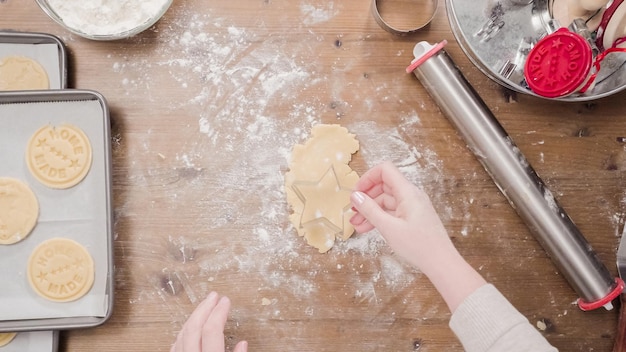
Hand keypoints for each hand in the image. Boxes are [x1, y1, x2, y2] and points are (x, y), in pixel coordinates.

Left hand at [171, 292, 247, 351]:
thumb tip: (242, 344)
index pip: (212, 330)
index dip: (219, 312)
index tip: (225, 301)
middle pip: (194, 327)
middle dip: (205, 308)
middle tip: (214, 296)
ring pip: (183, 333)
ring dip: (194, 317)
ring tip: (203, 307)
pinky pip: (176, 344)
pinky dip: (184, 332)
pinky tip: (190, 327)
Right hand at [349, 162, 485, 311]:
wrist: (441, 263)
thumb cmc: (419, 246)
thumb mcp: (389, 228)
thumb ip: (370, 210)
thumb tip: (355, 196)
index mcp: (408, 192)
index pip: (385, 170)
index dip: (367, 178)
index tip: (356, 193)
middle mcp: (411, 195)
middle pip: (383, 186)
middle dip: (366, 198)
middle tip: (353, 211)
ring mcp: (412, 206)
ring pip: (386, 201)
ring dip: (370, 211)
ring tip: (356, 225)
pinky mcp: (413, 217)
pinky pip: (392, 211)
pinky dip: (379, 218)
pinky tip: (367, 228)